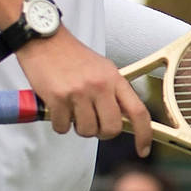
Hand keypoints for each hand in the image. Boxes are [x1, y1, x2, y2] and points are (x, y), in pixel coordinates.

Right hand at [17, 31, 152, 156]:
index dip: (144, 134)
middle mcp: (100, 86)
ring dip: (78, 126)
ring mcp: (79, 93)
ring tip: (72, 109)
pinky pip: (63, 127)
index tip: (143, 150)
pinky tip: (57, 107)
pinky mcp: (57, 98)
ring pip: (86, 131)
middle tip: (92, 121)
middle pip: (111, 129)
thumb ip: (113, 92)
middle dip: (101, 132)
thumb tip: (123, 119)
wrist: (45, 40)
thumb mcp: (103, 69)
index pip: (138, 111)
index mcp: (115, 79)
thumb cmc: (73, 57)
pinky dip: (59, 123)